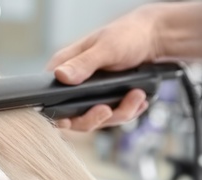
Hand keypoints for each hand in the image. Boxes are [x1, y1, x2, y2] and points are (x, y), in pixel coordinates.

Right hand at [48, 4, 161, 130]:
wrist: (153, 38)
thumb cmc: (127, 35)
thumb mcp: (107, 48)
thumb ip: (83, 63)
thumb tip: (60, 76)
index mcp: (65, 67)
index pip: (50, 97)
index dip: (58, 113)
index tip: (71, 119)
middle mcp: (73, 84)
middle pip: (73, 117)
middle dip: (96, 118)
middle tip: (111, 109)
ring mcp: (89, 95)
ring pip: (96, 121)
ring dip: (120, 113)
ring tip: (137, 95)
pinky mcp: (105, 101)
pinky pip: (112, 118)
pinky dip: (128, 112)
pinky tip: (138, 100)